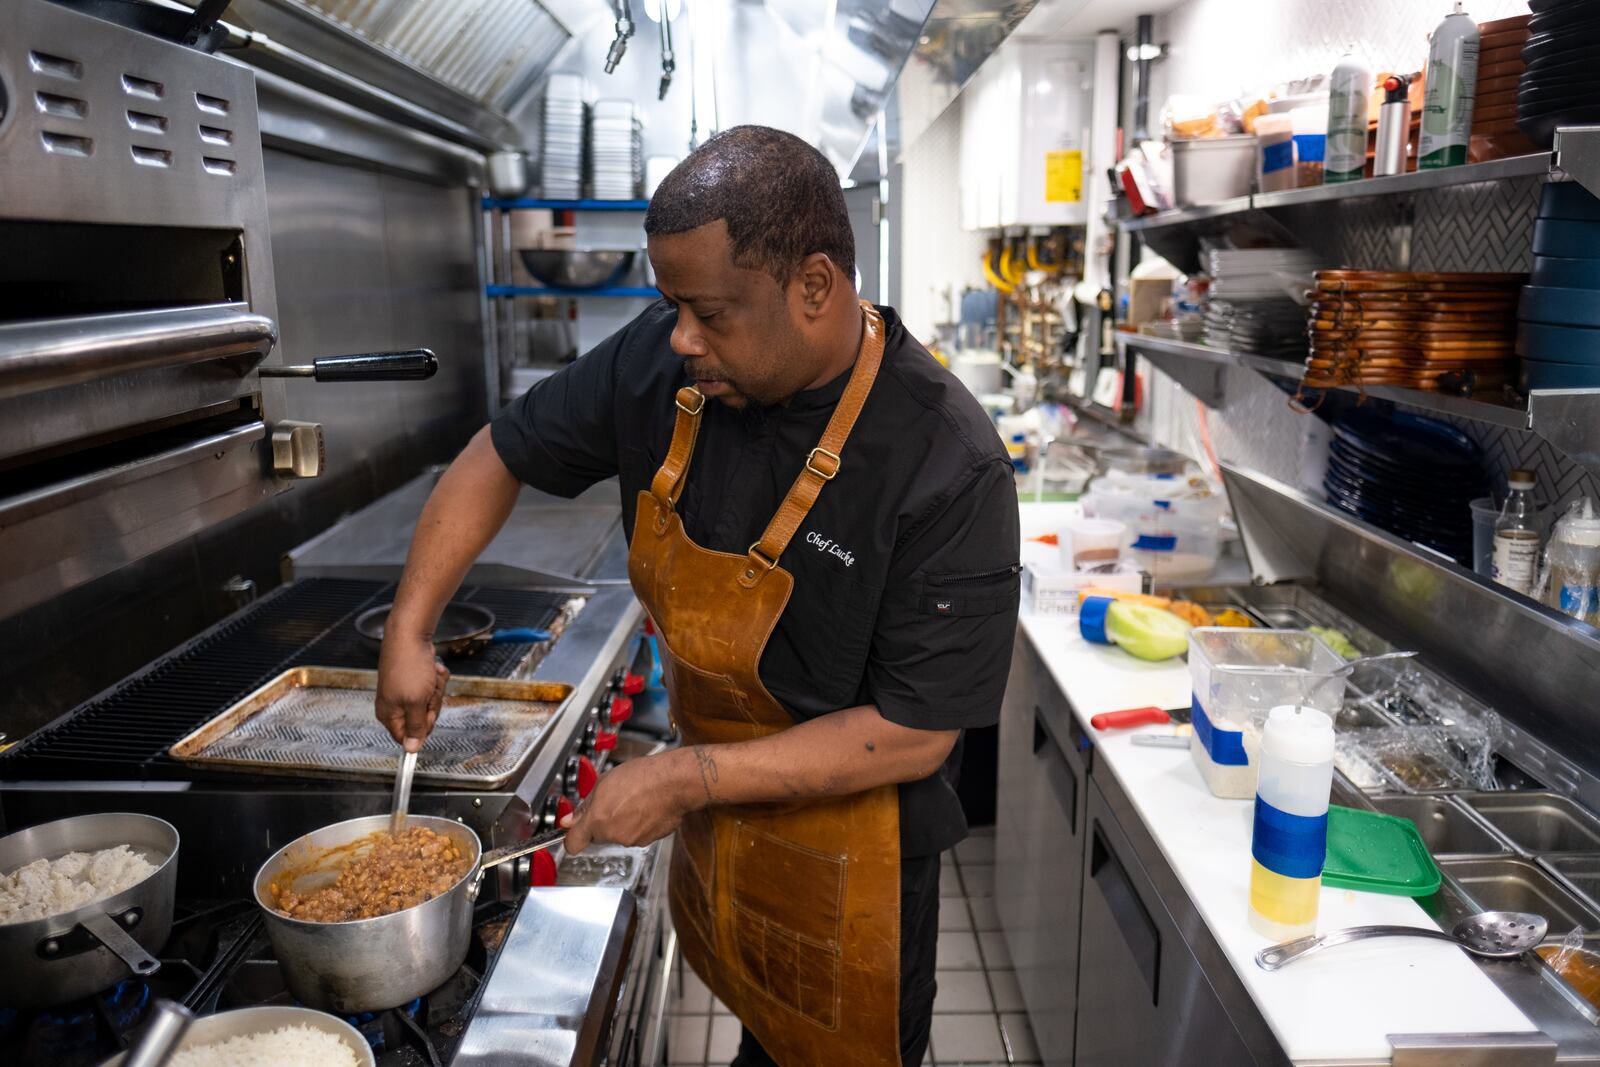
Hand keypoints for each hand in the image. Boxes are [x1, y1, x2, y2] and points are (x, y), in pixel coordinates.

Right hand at [375, 635, 448, 751]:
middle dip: (432, 703)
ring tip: (429, 677)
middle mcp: (396, 705)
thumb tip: (412, 749)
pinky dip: (436, 679)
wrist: (410, 636)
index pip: (406, 738)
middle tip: (428, 691)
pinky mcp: (417, 680)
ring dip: (436, 689)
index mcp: (389, 714)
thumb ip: (415, 727)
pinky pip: (433, 688)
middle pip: (423, 720)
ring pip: (431, 702)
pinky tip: (431, 670)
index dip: (422, 729)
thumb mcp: (415, 702)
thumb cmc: (409, 666)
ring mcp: (406, 691)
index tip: (427, 714)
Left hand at [561, 748, 704, 852]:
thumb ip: (585, 805)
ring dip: (623, 822)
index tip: (573, 832)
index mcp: (597, 820)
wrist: (674, 782)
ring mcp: (632, 840)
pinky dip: (640, 824)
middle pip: (599, 836)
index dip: (572, 838)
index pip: (573, 844)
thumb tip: (569, 820)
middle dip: (603, 822)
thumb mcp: (604, 782)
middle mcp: (613, 835)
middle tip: (613, 801)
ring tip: (634, 800)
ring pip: (619, 834)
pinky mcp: (649, 841)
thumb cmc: (643, 777)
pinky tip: (646, 807)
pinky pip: (638, 834)